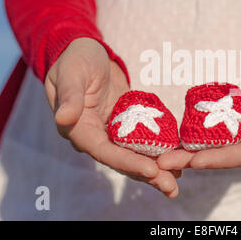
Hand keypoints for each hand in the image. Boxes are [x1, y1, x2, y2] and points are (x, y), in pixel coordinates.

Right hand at [45, 38, 180, 197]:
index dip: (127, 162)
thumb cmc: (75, 59)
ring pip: (133, 155)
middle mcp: (94, 136)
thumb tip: (63, 118)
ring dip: (155, 169)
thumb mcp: (71, 74)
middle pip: (122, 160)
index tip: (151, 171)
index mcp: (78, 128)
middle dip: (147, 174)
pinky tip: (177, 159)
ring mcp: (111, 132)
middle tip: (171, 187)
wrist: (86, 52)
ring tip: (177, 181)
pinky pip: (141, 141)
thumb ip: (69, 96)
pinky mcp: (124, 124)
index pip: (103, 151)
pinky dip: (158, 150)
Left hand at [158, 45, 240, 169]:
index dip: (222, 158)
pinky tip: (180, 140)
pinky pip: (220, 134)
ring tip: (166, 156)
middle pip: (230, 155)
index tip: (196, 160)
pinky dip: (201, 137)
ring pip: (222, 147)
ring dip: (194, 152)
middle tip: (166, 162)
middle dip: (198, 160)